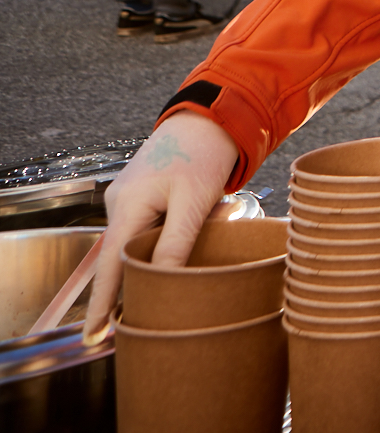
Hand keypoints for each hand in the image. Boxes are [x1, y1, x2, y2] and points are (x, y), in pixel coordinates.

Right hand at [86, 112, 239, 334]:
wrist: (211, 118)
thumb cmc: (204, 153)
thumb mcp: (195, 200)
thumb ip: (176, 242)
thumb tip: (161, 281)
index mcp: (127, 207)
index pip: (108, 267)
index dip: (102, 304)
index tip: (94, 336)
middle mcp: (121, 205)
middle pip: (126, 256)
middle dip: (148, 273)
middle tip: (161, 301)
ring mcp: (131, 200)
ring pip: (145, 241)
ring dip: (172, 244)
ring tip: (207, 221)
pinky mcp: (145, 196)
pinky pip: (156, 225)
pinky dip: (177, 228)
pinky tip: (208, 213)